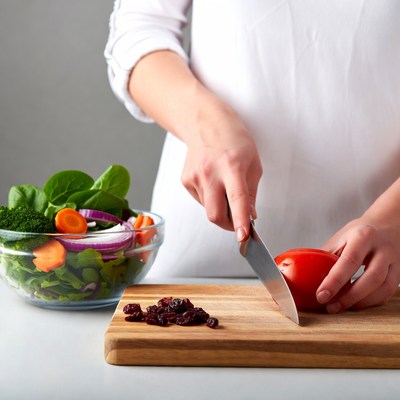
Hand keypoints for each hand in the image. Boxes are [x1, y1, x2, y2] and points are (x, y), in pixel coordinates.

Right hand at [181, 101, 261, 241]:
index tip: (242, 236)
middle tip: (236, 220)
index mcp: (232, 166)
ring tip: (224, 187)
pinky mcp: (185, 180)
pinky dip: (210, 198)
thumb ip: (252, 193)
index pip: (237, 199)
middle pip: (215, 214)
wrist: (206, 124)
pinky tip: (213, 181)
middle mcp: (210, 172)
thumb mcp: (253, 163)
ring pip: (208, 209)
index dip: (240, 220)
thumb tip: (250, 217)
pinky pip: (200, 200)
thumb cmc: (234, 140)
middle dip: (227, 224)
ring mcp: (194, 177)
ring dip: (220, 207)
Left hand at [316, 219, 399, 312]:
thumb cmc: (357, 234)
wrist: (387, 226)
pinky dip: (371, 302)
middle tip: (331, 307)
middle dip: (349, 296)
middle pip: (371, 277)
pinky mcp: (399, 272)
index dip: (335, 281)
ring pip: (383, 288)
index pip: (349, 261)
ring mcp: (394, 260)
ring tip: (340, 307)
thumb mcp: (340, 238)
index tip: (321, 296)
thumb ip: (326, 256)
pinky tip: (356, 304)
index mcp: (363, 236)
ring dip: (361, 302)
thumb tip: (305, 277)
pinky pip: (388, 292)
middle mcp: (382, 248)